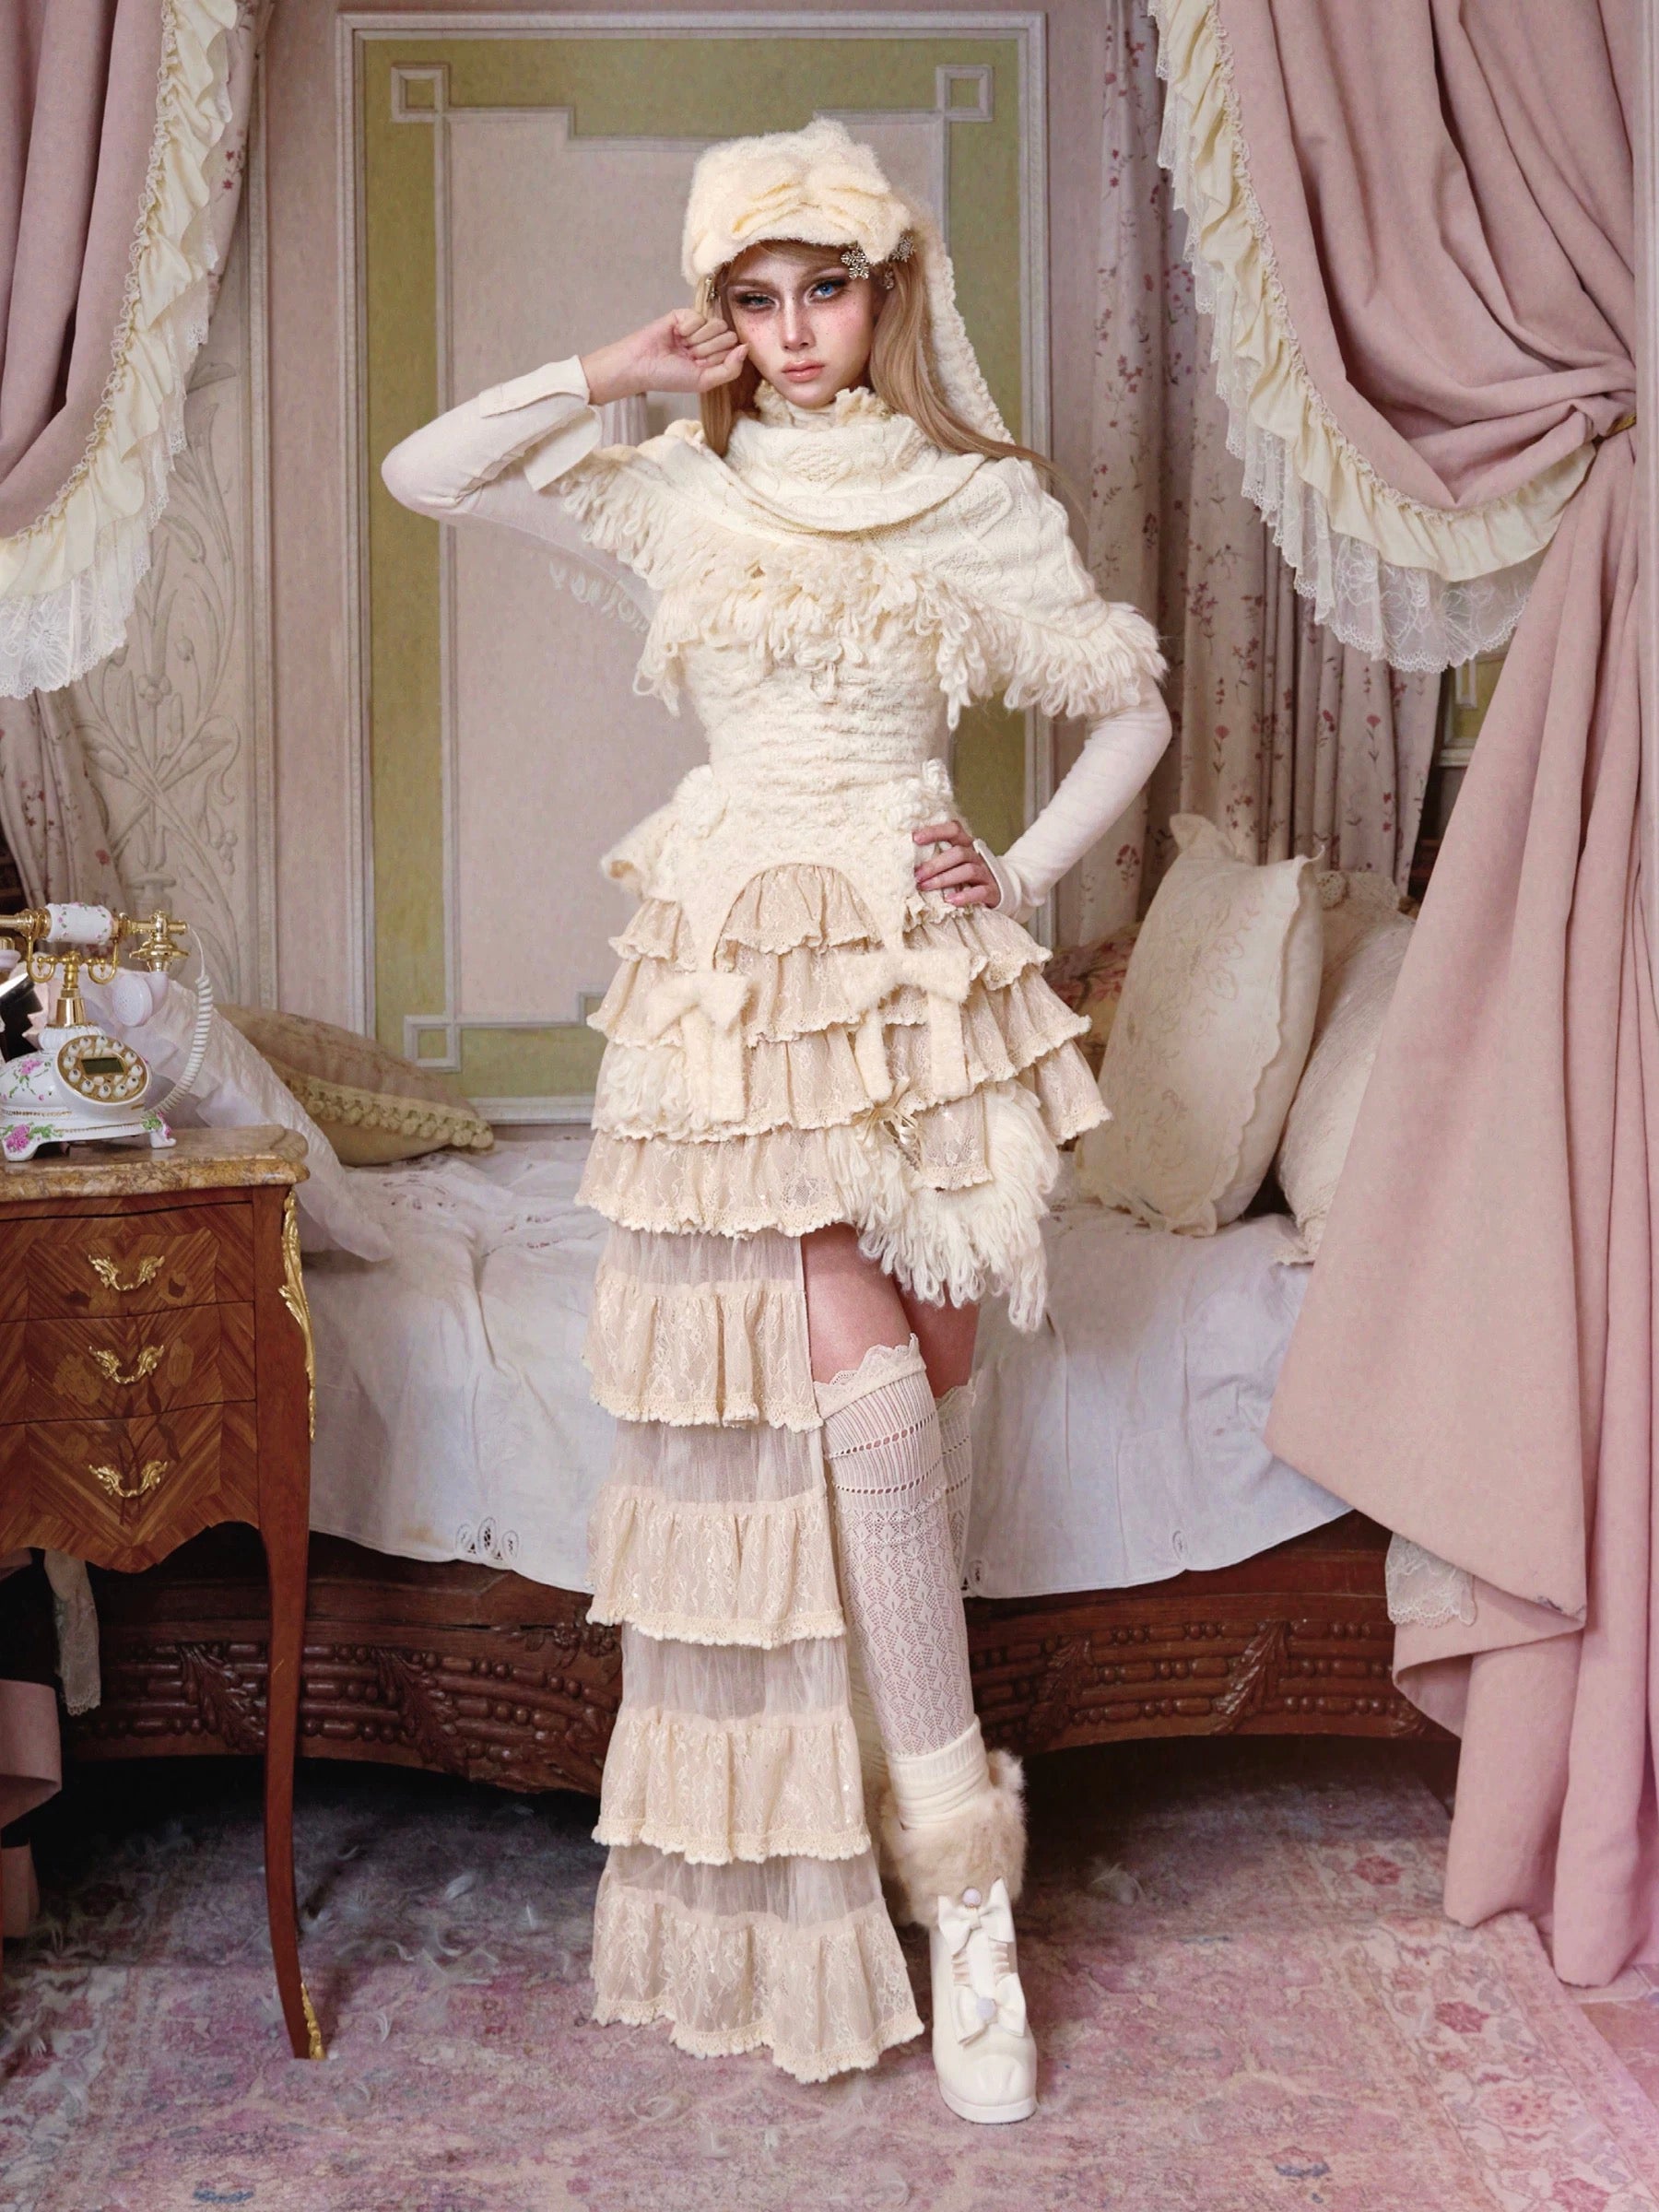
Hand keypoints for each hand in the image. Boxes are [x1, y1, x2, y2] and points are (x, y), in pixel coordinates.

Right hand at [581, 310, 747, 405]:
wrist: (642, 364)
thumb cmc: (669, 377)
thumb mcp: (704, 381)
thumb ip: (730, 369)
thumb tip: (746, 348)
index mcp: (715, 358)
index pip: (734, 351)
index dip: (717, 359)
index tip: (699, 366)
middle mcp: (708, 341)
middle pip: (728, 336)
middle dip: (707, 349)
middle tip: (689, 355)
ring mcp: (698, 327)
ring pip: (716, 325)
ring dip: (697, 339)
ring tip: (682, 345)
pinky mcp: (685, 314)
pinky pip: (699, 316)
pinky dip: (687, 328)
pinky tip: (675, 334)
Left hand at [913, 820, 1001, 907]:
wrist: (999, 888)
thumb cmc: (965, 874)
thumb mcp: (953, 861)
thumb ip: (936, 856)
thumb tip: (905, 860)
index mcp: (965, 844)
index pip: (953, 829)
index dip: (935, 831)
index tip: (915, 838)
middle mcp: (975, 855)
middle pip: (958, 853)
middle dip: (935, 864)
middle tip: (917, 875)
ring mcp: (985, 873)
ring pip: (967, 870)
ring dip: (944, 879)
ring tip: (926, 887)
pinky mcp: (992, 890)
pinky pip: (980, 891)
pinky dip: (965, 896)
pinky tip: (950, 901)